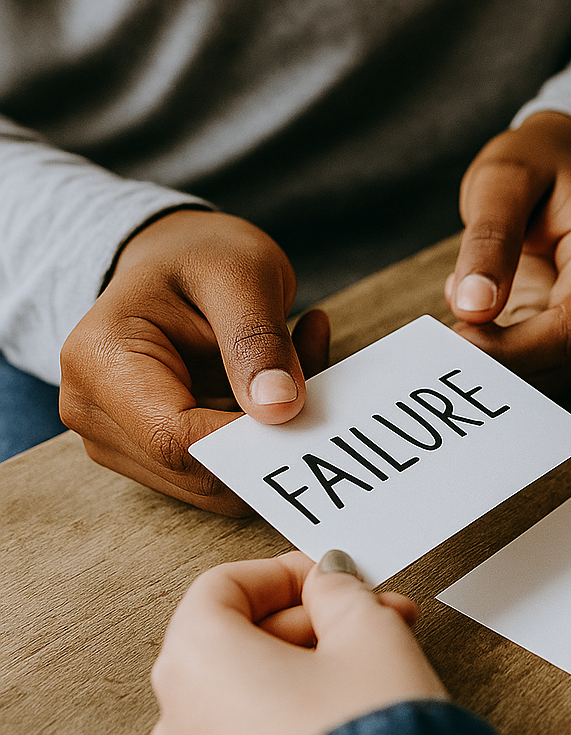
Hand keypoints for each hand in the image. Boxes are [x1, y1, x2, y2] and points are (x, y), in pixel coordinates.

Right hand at [59, 210, 330, 513]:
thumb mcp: (241, 275)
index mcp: (102, 360)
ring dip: (270, 434)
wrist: (175, 257)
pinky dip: (263, 434)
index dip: (248, 441)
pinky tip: (279, 376)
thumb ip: (258, 341)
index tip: (304, 407)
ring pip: (216, 479)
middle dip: (268, 436)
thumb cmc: (201, 254)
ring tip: (297, 353)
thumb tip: (280, 410)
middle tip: (312, 359)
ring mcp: (118, 438)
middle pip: (196, 471)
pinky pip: (222, 468)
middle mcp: (95, 411)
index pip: (177, 439)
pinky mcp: (149, 451)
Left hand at [148, 550, 447, 734]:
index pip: (225, 584)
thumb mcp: (368, 633)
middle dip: (313, 619)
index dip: (285, 571)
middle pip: (241, 635)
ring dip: (314, 661)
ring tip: (377, 659)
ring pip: (252, 685)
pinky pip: (256, 731)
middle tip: (369, 613)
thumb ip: (341, 592)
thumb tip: (329, 582)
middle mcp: (180, 716)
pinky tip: (355, 704)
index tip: (328, 575)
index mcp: (197, 659)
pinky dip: (300, 706)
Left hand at [446, 111, 570, 390]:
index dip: (513, 350)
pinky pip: (551, 367)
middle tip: (440, 349)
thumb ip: (488, 240)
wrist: (567, 163)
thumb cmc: (538, 165)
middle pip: (567, 359)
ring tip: (451, 338)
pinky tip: (472, 336)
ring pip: (559, 374)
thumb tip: (473, 307)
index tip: (454, 343)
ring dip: (502, 369)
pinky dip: (508, 363)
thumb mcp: (502, 180)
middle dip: (502, 365)